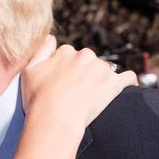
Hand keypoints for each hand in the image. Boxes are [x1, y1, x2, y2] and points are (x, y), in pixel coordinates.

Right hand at [22, 37, 137, 126]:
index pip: (68, 55)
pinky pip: (128, 78)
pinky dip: (127, 82)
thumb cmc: (39, 99)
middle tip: (75, 92)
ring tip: (91, 97)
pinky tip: (126, 87)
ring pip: (103, 70)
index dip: (64, 70)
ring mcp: (102, 69)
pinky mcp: (115, 83)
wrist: (55, 120)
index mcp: (66, 51)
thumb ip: (41, 50)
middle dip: (83, 73)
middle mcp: (85, 55)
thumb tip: (51, 38)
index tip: (61, 82)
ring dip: (99, 79)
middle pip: (86, 61)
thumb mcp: (29, 70)